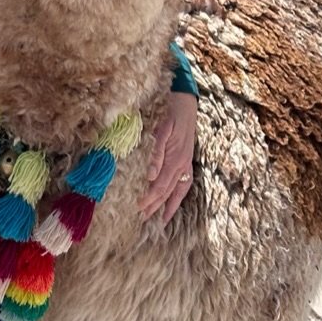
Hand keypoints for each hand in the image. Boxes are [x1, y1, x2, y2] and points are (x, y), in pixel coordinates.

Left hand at [139, 90, 197, 223]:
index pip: (159, 186)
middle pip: (165, 192)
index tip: (135, 209)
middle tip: (137, 220)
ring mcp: (185, 164)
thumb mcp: (160, 128)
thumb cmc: (168, 111)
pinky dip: (176, 199)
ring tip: (153, 221)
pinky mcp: (186, 162)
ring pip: (174, 191)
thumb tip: (150, 176)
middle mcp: (181, 165)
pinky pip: (183, 186)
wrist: (184, 100)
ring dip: (163, 206)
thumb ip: (155, 152)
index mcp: (174, 159)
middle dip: (152, 206)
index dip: (147, 199)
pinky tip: (169, 208)